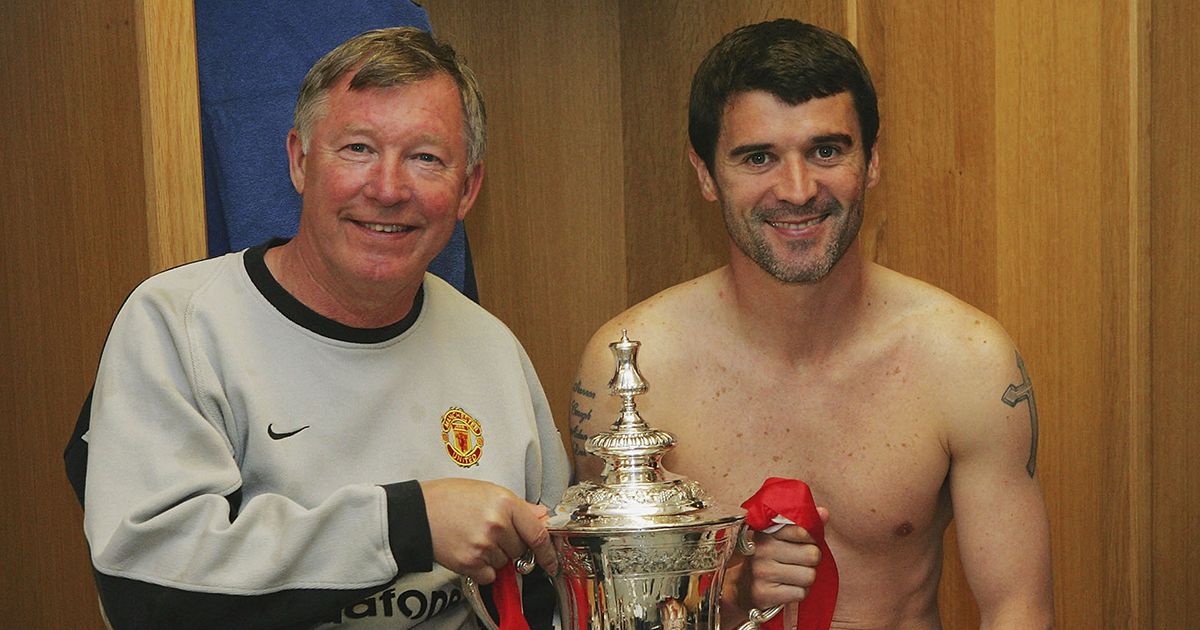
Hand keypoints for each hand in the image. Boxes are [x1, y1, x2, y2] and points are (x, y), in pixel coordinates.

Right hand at [420, 478, 555, 583]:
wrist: (417, 512)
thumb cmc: (450, 498)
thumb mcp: (487, 490)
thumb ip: (518, 506)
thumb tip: (541, 517)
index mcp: (505, 503)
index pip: (538, 533)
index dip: (547, 551)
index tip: (552, 562)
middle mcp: (497, 524)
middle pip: (520, 550)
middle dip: (510, 545)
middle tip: (489, 531)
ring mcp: (484, 545)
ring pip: (504, 562)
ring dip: (494, 556)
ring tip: (474, 536)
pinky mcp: (470, 562)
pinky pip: (490, 575)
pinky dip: (482, 568)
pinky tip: (469, 550)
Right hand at [727, 507, 829, 611]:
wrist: (739, 588)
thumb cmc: (766, 560)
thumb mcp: (779, 538)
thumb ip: (803, 524)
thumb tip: (824, 513)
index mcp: (766, 532)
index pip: (803, 531)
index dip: (810, 540)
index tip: (801, 544)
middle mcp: (763, 549)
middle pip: (812, 555)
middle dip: (810, 561)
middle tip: (797, 563)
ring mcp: (762, 572)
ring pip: (809, 576)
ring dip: (805, 579)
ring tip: (792, 576)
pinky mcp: (764, 593)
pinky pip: (801, 593)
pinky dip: (798, 593)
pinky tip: (786, 588)